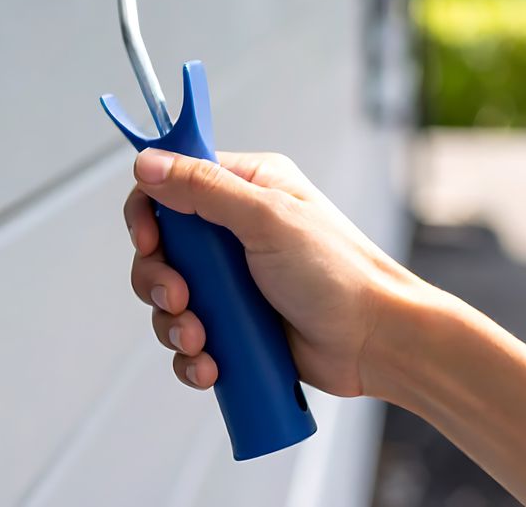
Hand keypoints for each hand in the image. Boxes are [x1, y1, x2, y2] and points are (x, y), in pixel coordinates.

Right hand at [121, 149, 423, 397]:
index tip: (149, 240)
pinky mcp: (236, 325)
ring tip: (200, 338)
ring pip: (169, 297)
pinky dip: (189, 356)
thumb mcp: (267, 220)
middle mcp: (235, 231)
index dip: (149, 211)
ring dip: (173, 323)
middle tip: (182, 298)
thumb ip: (204, 189)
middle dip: (159, 279)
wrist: (377, 342)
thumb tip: (147, 162)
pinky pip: (188, 339)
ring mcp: (234, 281)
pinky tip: (208, 364)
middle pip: (162, 247)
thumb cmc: (340, 274)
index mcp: (246, 188)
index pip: (172, 184)